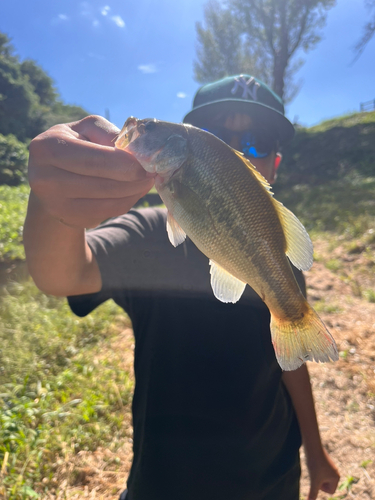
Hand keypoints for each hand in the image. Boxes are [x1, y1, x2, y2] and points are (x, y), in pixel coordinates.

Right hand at [28, 115, 154, 227]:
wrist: (52, 173)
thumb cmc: (76, 144)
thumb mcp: (88, 129)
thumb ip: (109, 134)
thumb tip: (135, 151)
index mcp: (48, 147)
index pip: (94, 159)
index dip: (125, 164)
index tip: (148, 164)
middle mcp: (45, 178)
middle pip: (103, 184)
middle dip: (135, 180)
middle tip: (153, 173)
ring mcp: (55, 203)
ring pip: (109, 202)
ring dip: (135, 192)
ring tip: (147, 181)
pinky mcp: (69, 218)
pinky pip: (108, 212)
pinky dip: (126, 202)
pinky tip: (134, 191)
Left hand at [306, 448, 339, 499]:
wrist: (312, 447)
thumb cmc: (314, 464)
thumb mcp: (314, 480)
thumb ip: (313, 493)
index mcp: (336, 478)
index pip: (330, 491)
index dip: (321, 487)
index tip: (317, 477)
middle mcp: (335, 472)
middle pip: (326, 486)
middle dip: (319, 482)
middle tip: (315, 472)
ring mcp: (331, 467)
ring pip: (322, 478)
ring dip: (317, 475)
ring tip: (314, 467)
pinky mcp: (325, 462)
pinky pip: (321, 472)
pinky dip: (316, 470)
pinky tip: (313, 463)